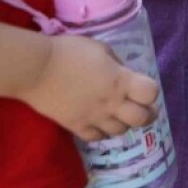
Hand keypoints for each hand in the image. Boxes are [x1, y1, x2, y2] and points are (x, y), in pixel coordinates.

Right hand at [18, 34, 160, 141]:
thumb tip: (124, 74)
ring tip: (118, 114)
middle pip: (141, 119)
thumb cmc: (69, 52)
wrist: (36, 69)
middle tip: (142, 108)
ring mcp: (94, 117)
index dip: (151, 92)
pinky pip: (96, 137)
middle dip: (146, 114)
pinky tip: (99, 122)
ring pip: (120, 131)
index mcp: (120, 81)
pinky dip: (101, 132)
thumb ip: (116, 64)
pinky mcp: (76, 126)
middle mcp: (112, 103)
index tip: (145, 88)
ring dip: (123, 123)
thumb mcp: (100, 49)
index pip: (150, 93)